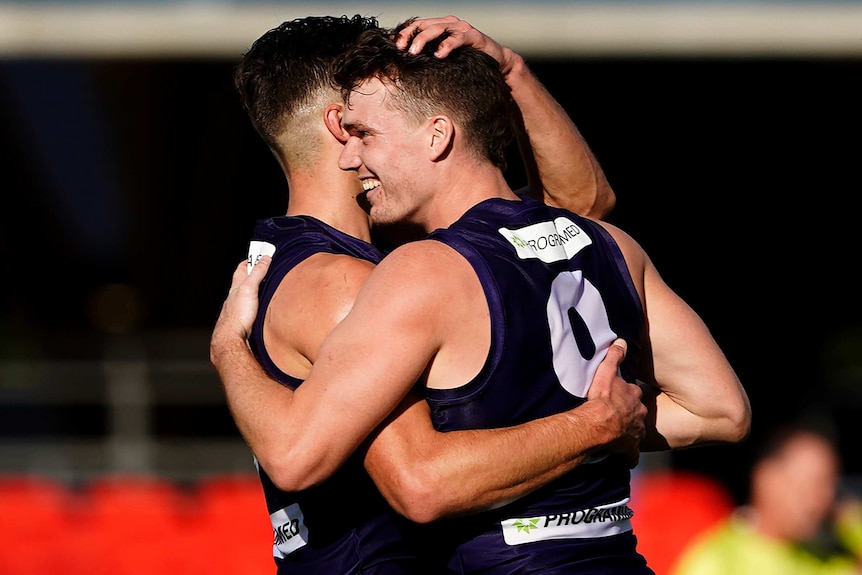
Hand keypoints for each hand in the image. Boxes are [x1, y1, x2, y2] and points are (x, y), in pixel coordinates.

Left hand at [211, 256, 269, 345]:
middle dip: (253, 275)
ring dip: (256, 291)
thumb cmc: (237, 315)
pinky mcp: (245, 320)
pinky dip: (258, 304)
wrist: (232, 339)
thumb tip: (265, 258)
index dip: (249, 261)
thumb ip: (257, 274)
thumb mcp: (249, 289)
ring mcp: (240, 309)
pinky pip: (252, 308)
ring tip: (267, 288)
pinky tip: (263, 308)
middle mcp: (236, 297)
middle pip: (244, 282)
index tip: (258, 255)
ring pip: (248, 296)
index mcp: (236, 287)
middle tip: (265, 269)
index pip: (241, 269)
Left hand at [394, 15, 516, 74]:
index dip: (405, 33)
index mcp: (441, 26)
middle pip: (425, 25)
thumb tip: (407, 64)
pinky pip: (458, 38)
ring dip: (424, 40)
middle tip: (402, 49)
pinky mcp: (474, 36)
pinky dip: (447, 45)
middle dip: (411, 36)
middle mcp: (451, 24)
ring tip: (414, 52)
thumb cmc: (469, 61)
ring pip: (439, 29)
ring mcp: (462, 28)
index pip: (418, 25)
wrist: (497, 63)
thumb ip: (430, 56)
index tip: (395, 46)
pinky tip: (439, 54)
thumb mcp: (446, 58)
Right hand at [586, 339, 646, 467]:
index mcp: (634, 396)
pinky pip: (632, 454)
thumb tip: (622, 340)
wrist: (599, 424)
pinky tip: (624, 457)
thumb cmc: (602, 398)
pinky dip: (629, 455)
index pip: (633, 393)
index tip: (620, 396)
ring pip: (636, 431)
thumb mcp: (607, 372)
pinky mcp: (630, 448)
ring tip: (618, 433)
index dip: (627, 394)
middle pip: (637, 411)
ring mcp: (636, 432)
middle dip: (630, 413)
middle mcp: (639, 414)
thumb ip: (615, 356)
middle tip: (618, 414)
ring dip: (629, 432)